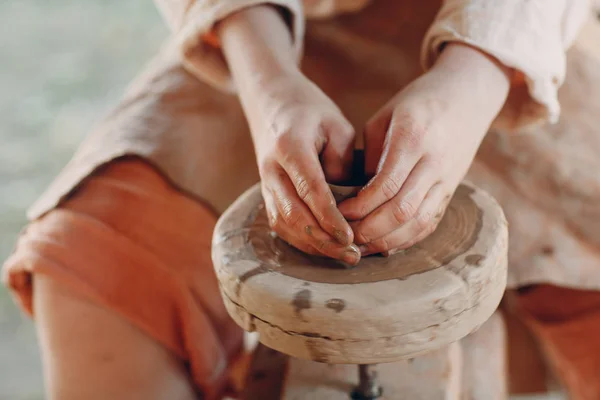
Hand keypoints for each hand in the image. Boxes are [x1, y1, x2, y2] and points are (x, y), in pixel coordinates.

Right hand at [250, 71, 359, 263]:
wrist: (271, 101)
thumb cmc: (310, 111)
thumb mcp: (336, 124)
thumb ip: (342, 162)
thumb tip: (346, 202)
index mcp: (289, 146)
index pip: (310, 189)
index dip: (329, 217)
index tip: (350, 237)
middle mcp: (271, 168)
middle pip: (294, 214)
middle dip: (323, 240)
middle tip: (353, 255)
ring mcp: (265, 182)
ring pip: (284, 224)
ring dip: (313, 245)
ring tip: (343, 256)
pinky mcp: (266, 192)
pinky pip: (280, 223)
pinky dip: (302, 240)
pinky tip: (324, 248)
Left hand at [339, 43, 510, 255]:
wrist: (467, 95)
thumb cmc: (416, 103)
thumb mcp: (385, 117)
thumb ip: (371, 156)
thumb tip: (356, 196)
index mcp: (413, 137)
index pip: (386, 185)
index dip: (360, 206)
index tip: (338, 212)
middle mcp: (433, 162)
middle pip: (402, 210)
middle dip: (370, 229)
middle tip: (346, 235)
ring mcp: (447, 179)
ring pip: (419, 222)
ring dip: (387, 240)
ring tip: (361, 246)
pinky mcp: (451, 191)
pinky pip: (430, 223)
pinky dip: (407, 239)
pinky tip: (384, 245)